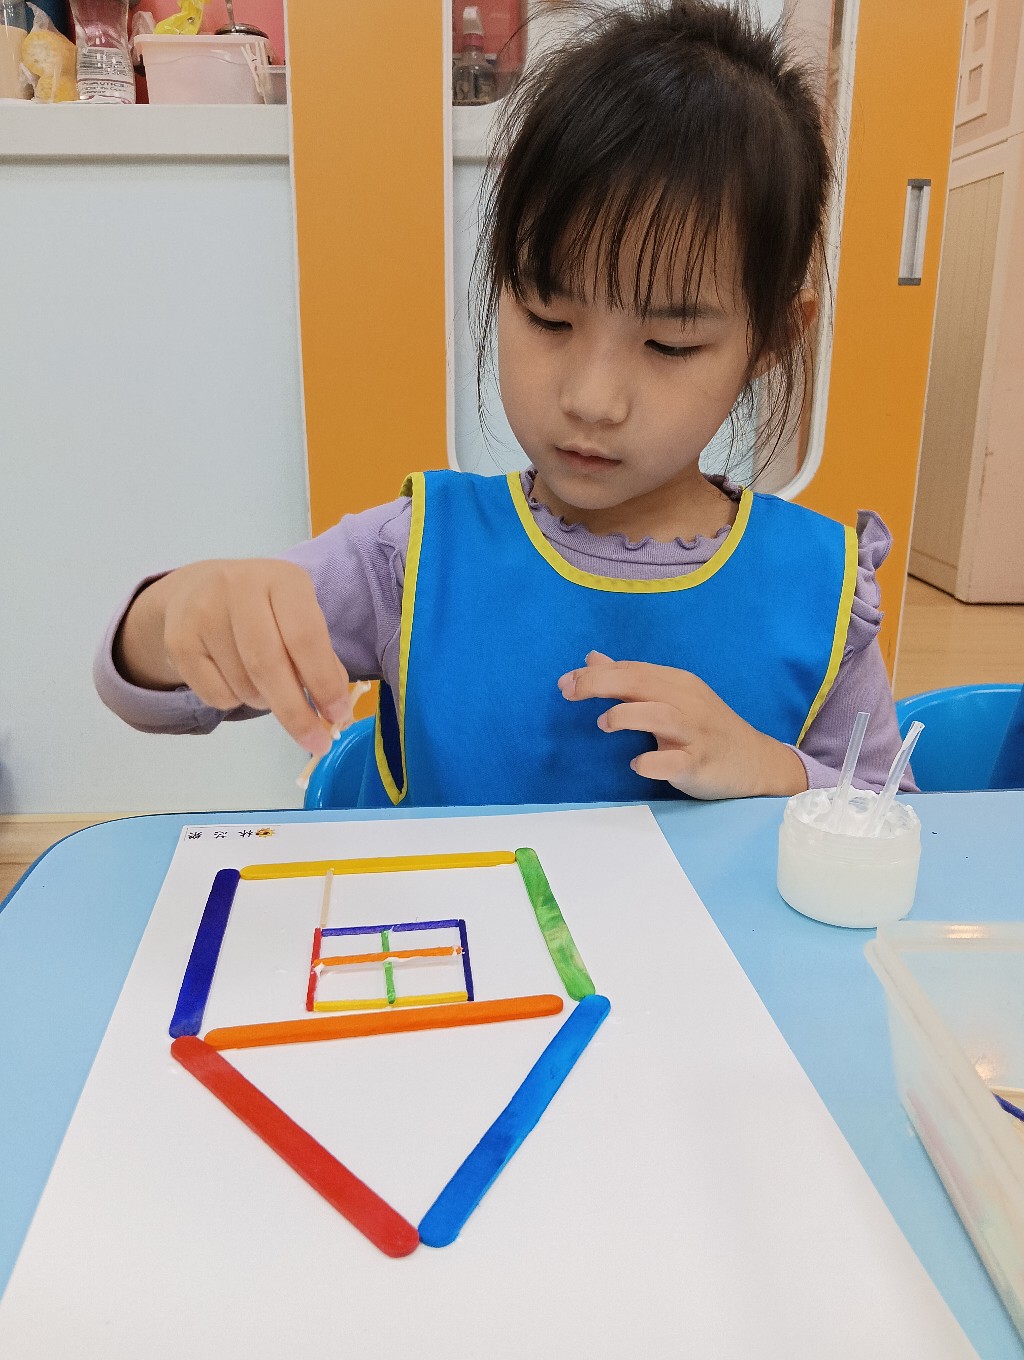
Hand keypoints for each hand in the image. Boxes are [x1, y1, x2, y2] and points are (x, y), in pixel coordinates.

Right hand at [114, 559, 352, 757]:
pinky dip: (235, 702)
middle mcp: (239, 586)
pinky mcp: (178, 639)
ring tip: (269, 689)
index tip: (337, 716)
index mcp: (283, 578)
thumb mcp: (300, 617)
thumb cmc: (266, 610)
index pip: (305, 637)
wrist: (200, 589)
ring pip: (242, 685)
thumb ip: (322, 658)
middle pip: (268, 665)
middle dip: (296, 712)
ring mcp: (203, 611)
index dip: (324, 683)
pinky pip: (215, 695)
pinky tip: (236, 679)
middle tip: (317, 742)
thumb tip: (336, 711)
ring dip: (265, 703)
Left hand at [557, 651, 807, 799]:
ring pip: (659, 715)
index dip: (596, 674)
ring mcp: (695, 734)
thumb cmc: (705, 729)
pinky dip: (652, 762)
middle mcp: (686, 703)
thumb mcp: (671, 698)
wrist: (755, 762)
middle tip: (569, 692)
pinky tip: (636, 765)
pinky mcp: (701, 763)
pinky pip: (674, 762)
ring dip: (626, 716)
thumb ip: (631, 680)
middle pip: (641, 684)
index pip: (633, 670)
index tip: (565, 682)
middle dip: (600, 684)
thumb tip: (593, 659)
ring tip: (603, 724)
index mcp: (677, 684)